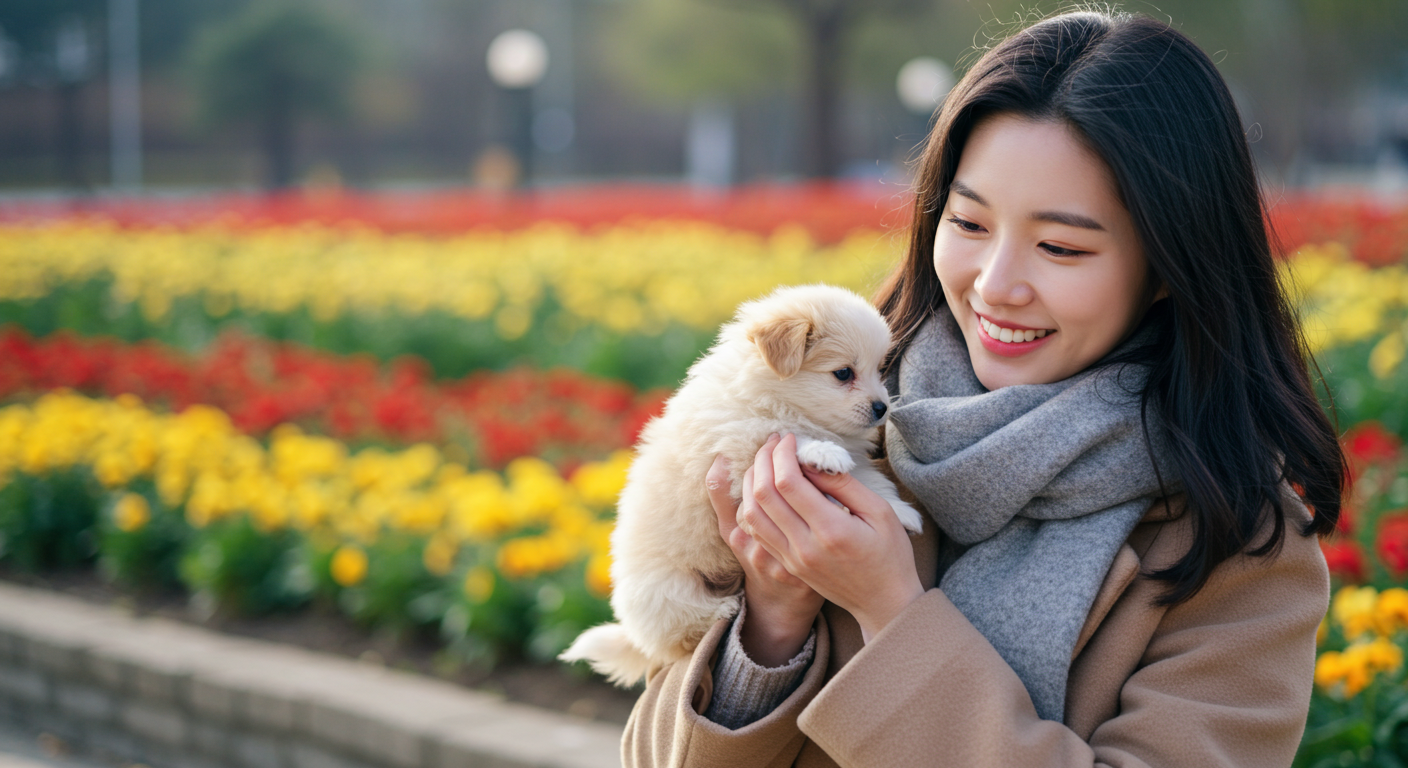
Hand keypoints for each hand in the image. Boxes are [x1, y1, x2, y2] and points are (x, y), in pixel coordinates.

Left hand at [738, 434, 923, 643]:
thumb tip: (811, 461)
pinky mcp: (786, 566)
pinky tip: (761, 489)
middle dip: (762, 460)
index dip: (782, 454)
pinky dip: (751, 505)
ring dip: (750, 482)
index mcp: (831, 530)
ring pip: (751, 514)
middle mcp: (804, 547)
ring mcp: (792, 559)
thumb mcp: (880, 512)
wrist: (885, 603)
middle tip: (772, 442)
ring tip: (763, 461)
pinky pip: (755, 532)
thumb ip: (844, 485)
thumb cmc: (890, 554)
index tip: (789, 438)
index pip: (788, 483)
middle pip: (763, 495)